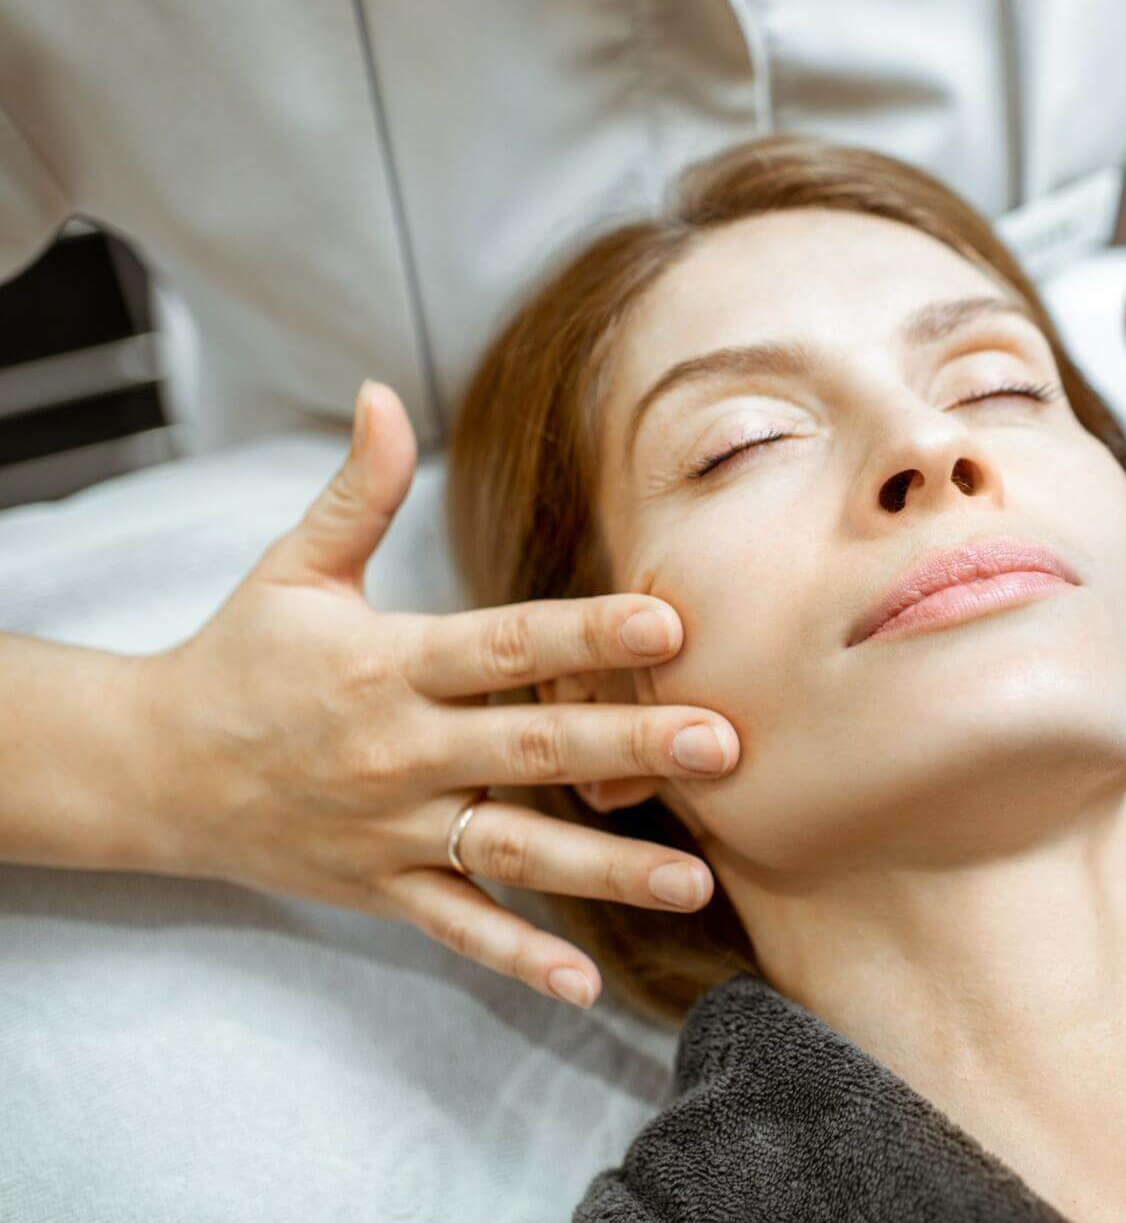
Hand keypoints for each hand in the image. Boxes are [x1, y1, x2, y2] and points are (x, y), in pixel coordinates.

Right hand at [133, 381, 739, 1008]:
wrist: (152, 770)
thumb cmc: (241, 657)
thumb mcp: (294, 569)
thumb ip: (356, 490)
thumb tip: (383, 393)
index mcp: (385, 662)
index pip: (502, 644)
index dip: (585, 631)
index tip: (670, 621)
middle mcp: (396, 749)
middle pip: (530, 747)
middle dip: (630, 746)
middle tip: (724, 745)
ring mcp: (390, 827)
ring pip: (512, 849)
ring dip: (607, 867)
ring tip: (696, 878)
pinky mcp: (380, 886)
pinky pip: (456, 926)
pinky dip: (516, 956)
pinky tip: (587, 980)